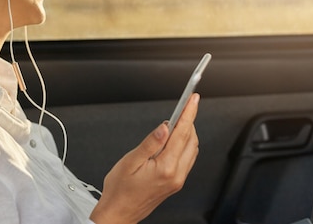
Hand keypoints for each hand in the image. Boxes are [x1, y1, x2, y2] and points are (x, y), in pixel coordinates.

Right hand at [89, 93, 199, 223]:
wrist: (119, 213)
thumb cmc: (120, 190)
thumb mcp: (130, 161)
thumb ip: (151, 142)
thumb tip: (164, 127)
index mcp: (166, 168)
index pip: (182, 133)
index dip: (188, 113)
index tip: (193, 99)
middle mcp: (176, 175)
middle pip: (191, 140)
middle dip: (189, 120)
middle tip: (185, 105)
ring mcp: (177, 180)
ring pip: (191, 149)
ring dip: (188, 132)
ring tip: (178, 119)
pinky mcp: (175, 183)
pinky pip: (187, 159)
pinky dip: (185, 144)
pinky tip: (175, 138)